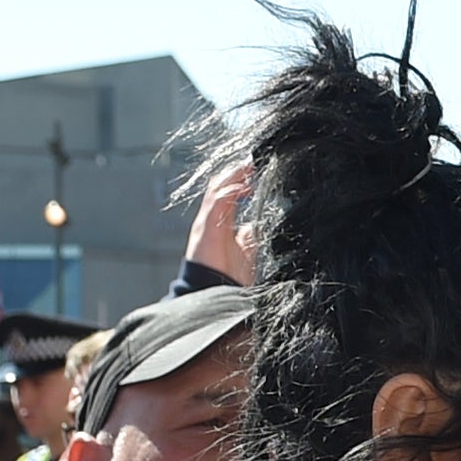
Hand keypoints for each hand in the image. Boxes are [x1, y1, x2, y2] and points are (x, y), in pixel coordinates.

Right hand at [183, 160, 255, 285]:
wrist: (214, 296)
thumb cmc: (226, 279)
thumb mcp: (243, 254)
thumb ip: (246, 239)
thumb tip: (252, 228)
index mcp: (218, 225)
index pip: (226, 194)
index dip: (239, 181)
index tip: (254, 173)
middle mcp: (210, 220)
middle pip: (219, 187)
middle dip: (236, 174)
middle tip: (253, 164)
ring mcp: (206, 223)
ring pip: (216, 190)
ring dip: (233, 177)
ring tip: (248, 168)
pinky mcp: (206, 228)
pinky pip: (216, 203)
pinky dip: (229, 191)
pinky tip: (243, 185)